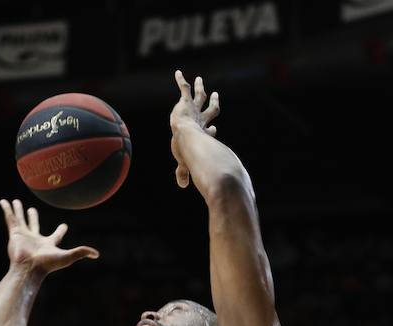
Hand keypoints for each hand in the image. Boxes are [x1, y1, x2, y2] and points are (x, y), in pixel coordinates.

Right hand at [0, 199, 98, 274]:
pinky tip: (4, 201)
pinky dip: (7, 209)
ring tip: (16, 202)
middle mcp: (35, 239)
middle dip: (33, 218)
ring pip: (20, 220)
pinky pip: (10, 218)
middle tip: (32, 210)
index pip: (56, 236)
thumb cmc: (48, 264)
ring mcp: (24, 236)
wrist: (29, 268)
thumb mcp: (68, 256)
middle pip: (34, 226)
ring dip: (18, 211)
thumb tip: (97, 254)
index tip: (64, 225)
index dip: (60, 231)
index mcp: (48, 244)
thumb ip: (81, 252)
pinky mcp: (14, 233)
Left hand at [170, 70, 220, 188]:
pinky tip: (177, 73)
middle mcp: (202, 122)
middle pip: (210, 110)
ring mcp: (194, 111)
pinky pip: (184, 89)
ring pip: (200, 97)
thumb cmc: (189, 154)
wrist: (189, 141)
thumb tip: (182, 186)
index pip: (209, 131)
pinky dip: (181, 81)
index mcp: (204, 136)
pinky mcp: (186, 103)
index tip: (213, 129)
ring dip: (200, 89)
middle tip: (215, 96)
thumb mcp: (185, 163)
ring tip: (199, 80)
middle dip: (212, 104)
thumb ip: (182, 173)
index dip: (211, 130)